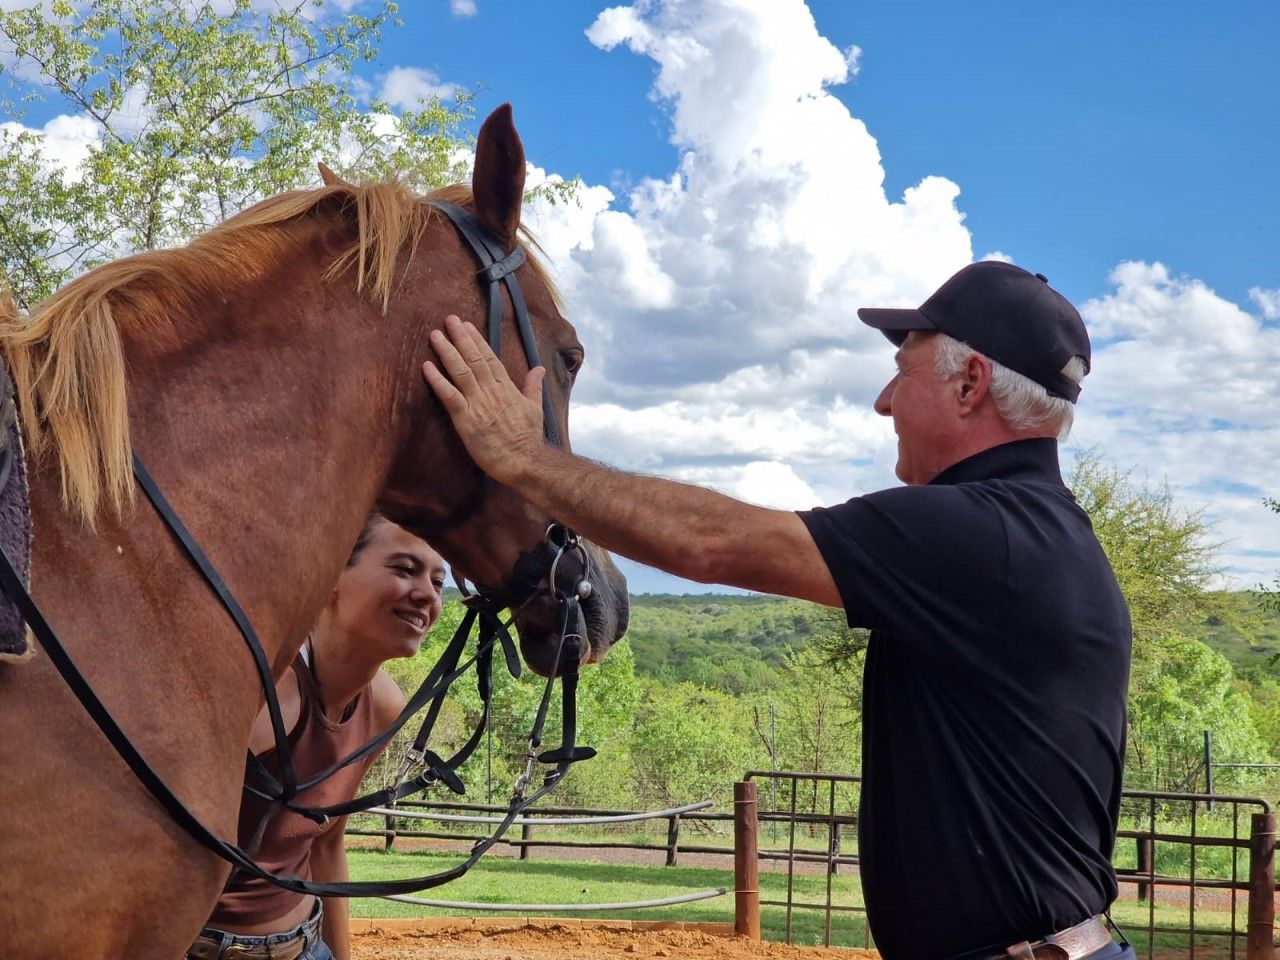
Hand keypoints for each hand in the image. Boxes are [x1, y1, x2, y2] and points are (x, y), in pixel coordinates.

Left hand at [423, 315, 546, 484]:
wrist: (524, 461)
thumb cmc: (529, 438)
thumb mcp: (535, 408)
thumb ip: (534, 386)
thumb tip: (539, 369)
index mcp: (507, 387)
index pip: (490, 357)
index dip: (476, 340)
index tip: (466, 325)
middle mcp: (492, 391)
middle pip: (474, 359)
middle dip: (460, 337)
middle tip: (448, 320)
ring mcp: (478, 404)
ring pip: (460, 371)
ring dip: (447, 351)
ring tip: (435, 335)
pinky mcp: (466, 419)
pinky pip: (449, 395)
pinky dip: (437, 380)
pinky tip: (427, 366)